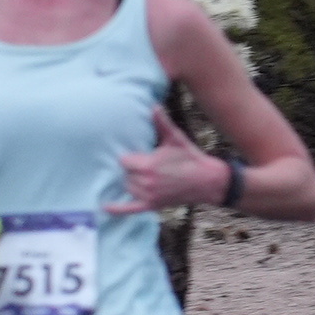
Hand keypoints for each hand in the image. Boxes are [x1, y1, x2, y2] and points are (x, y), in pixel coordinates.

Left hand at [108, 132, 231, 215]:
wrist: (208, 181)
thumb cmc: (191, 158)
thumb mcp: (176, 138)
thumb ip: (162, 122)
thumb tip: (154, 105)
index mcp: (148, 165)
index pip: (124, 161)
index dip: (131, 157)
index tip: (139, 154)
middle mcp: (146, 182)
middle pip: (125, 174)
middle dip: (133, 169)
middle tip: (145, 165)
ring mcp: (149, 195)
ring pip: (128, 187)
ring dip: (132, 182)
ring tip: (143, 176)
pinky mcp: (153, 205)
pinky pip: (130, 209)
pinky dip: (117, 209)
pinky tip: (105, 207)